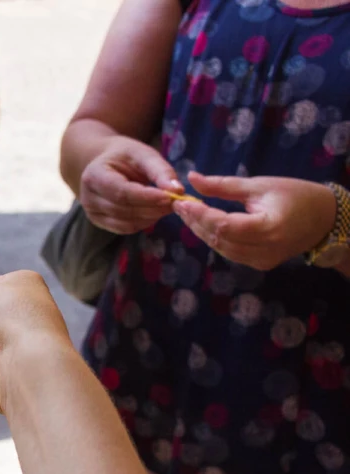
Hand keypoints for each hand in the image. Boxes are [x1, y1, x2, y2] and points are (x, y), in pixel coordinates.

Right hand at [80, 136, 181, 233]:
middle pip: (124, 209)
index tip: (170, 196)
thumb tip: (178, 190)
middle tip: (176, 202)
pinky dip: (144, 222)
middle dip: (152, 208)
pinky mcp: (100, 223)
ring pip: (126, 223)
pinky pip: (125, 229)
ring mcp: (92, 213)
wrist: (105, 164)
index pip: (121, 192)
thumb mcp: (143, 154)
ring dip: (151, 217)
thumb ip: (160, 171)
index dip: (146, 197)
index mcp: (94, 175)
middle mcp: (88, 198)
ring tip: (167, 206)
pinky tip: (154, 212)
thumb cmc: (125, 157)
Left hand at [174, 172, 335, 270]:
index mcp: (269, 227)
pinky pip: (230, 252)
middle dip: (196, 222)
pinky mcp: (260, 264)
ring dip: (202, 231)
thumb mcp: (258, 185)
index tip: (182, 202)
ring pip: (221, 248)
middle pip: (219, 239)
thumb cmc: (293, 195)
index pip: (224, 225)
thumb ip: (222, 186)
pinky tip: (204, 225)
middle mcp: (265, 249)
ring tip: (188, 213)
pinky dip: (215, 239)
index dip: (200, 215)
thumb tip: (191, 178)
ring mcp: (262, 260)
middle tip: (179, 205)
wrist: (323, 219)